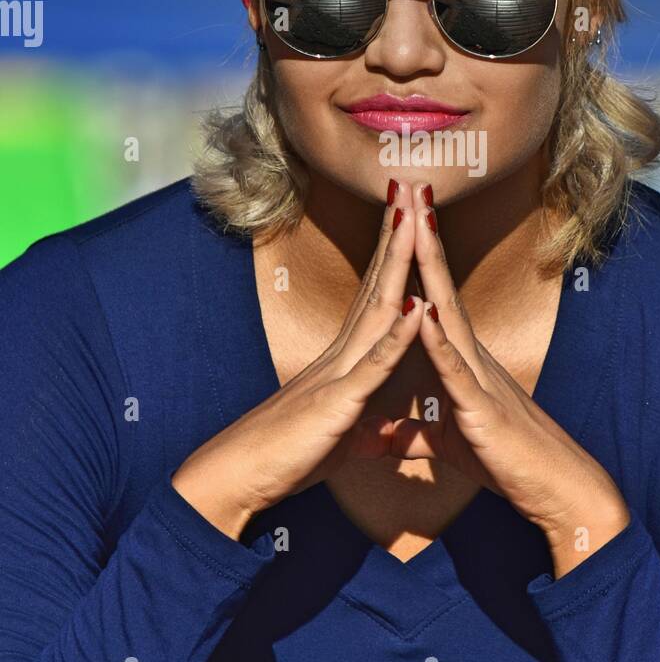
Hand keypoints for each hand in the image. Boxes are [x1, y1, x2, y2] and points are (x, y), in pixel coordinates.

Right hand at [171, 180, 427, 533]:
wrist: (242, 477)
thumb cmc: (290, 455)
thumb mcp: (341, 435)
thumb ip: (366, 422)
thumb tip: (387, 427)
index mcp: (347, 357)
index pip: (378, 292)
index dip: (396, 252)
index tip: (412, 211)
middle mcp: (342, 352)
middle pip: (379, 282)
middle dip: (399, 234)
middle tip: (412, 184)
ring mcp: (340, 372)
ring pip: (377, 308)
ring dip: (399, 263)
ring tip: (415, 219)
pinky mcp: (338, 402)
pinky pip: (373, 366)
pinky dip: (396, 337)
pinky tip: (415, 309)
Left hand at [391, 182, 631, 574]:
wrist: (555, 489)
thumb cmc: (507, 463)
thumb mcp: (449, 446)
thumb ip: (417, 436)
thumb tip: (387, 437)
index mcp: (462, 360)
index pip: (432, 295)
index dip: (414, 254)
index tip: (399, 211)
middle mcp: (472, 355)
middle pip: (439, 284)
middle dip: (422, 235)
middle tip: (408, 185)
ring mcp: (479, 375)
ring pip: (447, 310)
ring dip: (430, 266)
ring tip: (415, 221)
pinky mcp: (481, 406)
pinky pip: (455, 368)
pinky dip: (437, 339)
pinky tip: (422, 311)